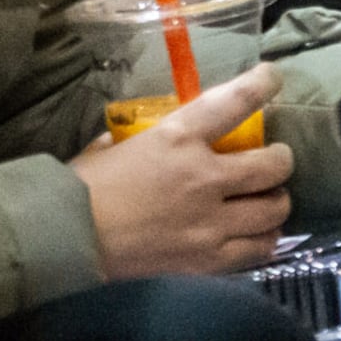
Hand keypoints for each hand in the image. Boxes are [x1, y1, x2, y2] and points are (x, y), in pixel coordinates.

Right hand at [71, 66, 291, 279]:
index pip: (238, 101)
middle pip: (275, 164)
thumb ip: (137, 137)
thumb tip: (142, 133)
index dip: (264, 84)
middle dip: (281, 160)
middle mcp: (204, 179)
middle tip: (273, 162)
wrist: (59, 245)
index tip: (274, 79)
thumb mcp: (110, 148)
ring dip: (276, 203)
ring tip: (267, 201)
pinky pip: (256, 251)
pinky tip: (255, 236)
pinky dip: (262, 242)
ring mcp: (209, 224)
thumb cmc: (79, 190)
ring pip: (275, 210)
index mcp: (178, 139)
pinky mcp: (204, 262)